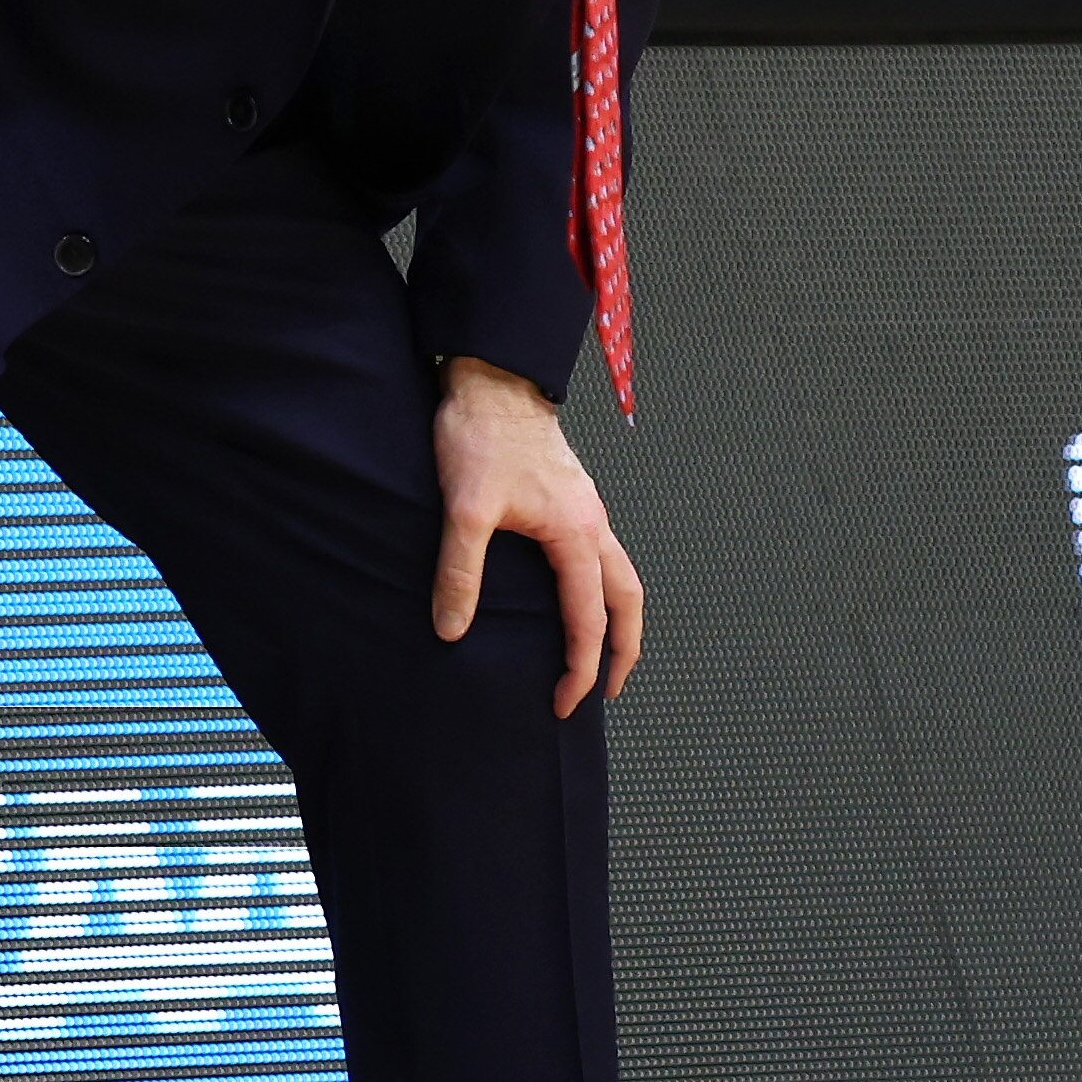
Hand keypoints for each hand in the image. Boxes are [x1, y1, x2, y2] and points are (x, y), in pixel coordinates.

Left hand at [431, 355, 643, 717]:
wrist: (493, 379)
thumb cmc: (482, 436)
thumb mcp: (465, 509)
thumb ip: (460, 572)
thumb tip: (452, 630)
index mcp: (576, 534)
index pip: (588, 620)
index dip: (580, 669)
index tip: (562, 703)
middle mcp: (593, 524)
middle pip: (628, 601)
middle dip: (623, 652)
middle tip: (605, 692)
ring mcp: (588, 509)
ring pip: (622, 575)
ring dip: (619, 619)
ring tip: (603, 652)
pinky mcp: (573, 497)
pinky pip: (604, 554)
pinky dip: (603, 588)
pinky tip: (575, 594)